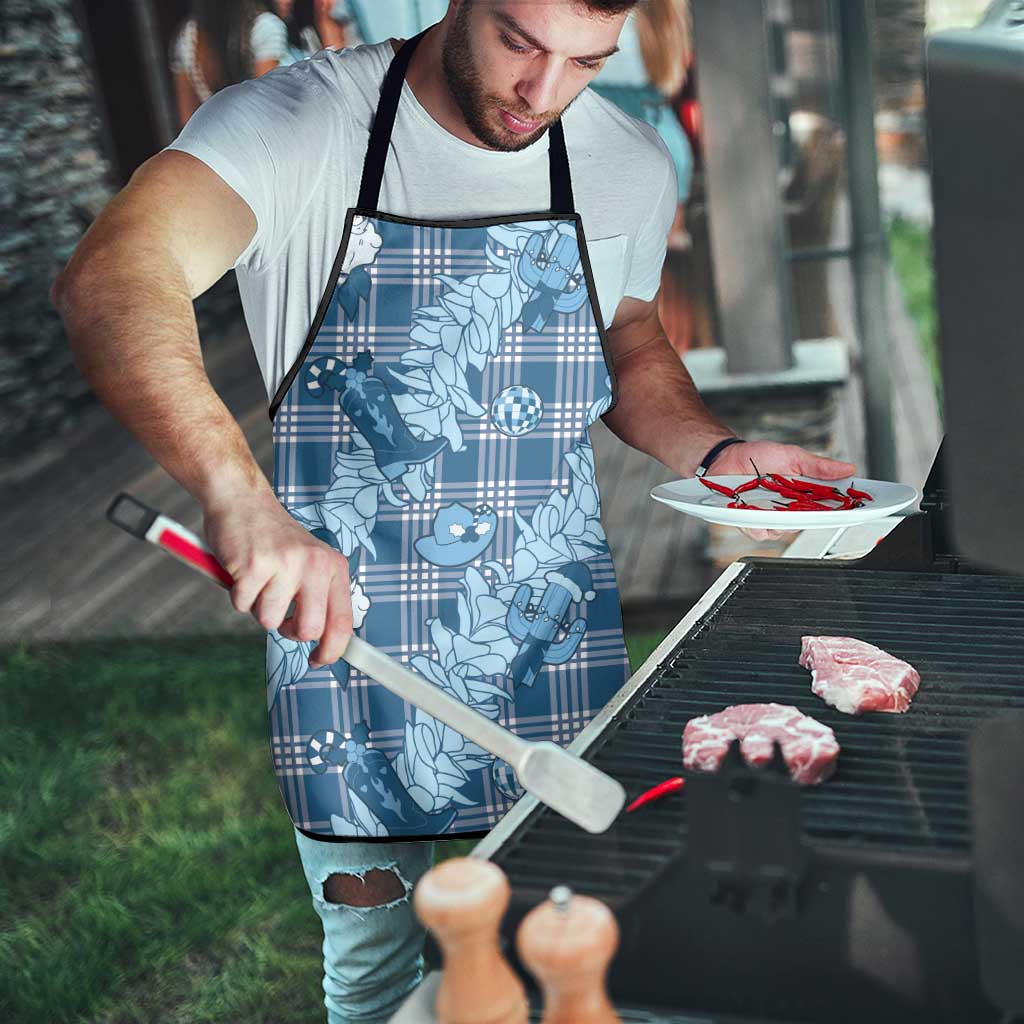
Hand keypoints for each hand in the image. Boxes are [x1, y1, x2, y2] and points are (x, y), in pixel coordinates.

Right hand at [203, 489, 352, 667]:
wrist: (242, 500)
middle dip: (289, 631)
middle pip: (308, 630)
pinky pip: (242, 606)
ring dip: (258, 607)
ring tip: (259, 580)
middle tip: (280, 613)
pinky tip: (243, 571)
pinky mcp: (254, 566)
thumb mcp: (310, 562)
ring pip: (270, 621)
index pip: (343, 621)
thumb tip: (325, 642)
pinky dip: (238, 595)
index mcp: (333, 566)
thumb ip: (319, 596)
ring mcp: (285, 564)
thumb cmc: (274, 538)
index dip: (332, 650)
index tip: (319, 660)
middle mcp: (315, 565)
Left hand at [709, 440, 856, 541]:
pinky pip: (759, 532)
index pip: (829, 507)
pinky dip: (758, 524)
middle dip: (813, 517)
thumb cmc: (758, 457)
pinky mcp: (750, 523)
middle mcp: (789, 510)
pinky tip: (755, 512)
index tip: (857, 508)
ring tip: (775, 503)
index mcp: (803, 495)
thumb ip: (818, 466)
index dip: (844, 510)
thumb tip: (848, 468)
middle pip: (809, 523)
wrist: (726, 457)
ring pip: (784, 531)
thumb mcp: (792, 456)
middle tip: (813, 506)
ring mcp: (770, 518)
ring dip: (781, 519)